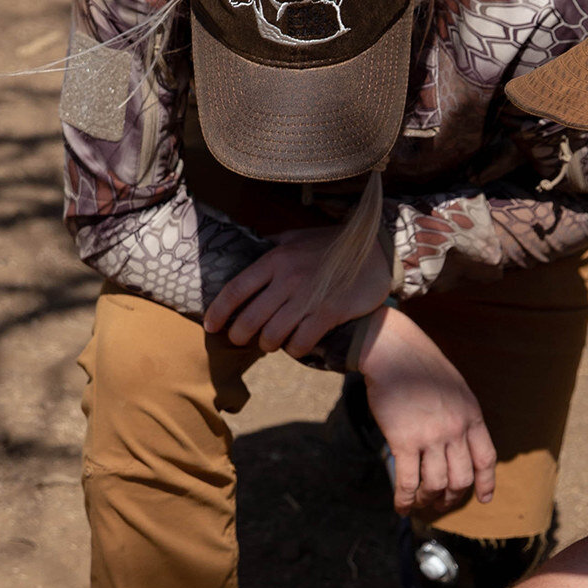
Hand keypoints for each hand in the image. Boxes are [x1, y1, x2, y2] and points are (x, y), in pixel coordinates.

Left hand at [202, 227, 388, 357]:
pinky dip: (295, 350)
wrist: (377, 250)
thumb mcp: (299, 237)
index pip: (236, 288)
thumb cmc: (334, 245)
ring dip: (267, 344)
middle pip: (250, 317)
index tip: (209, 325)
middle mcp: (288, 278)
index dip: (219, 311)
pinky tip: (296, 348)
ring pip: (273, 334)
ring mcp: (309, 297)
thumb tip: (252, 249)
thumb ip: (275, 246)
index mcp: (276, 258)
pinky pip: (301, 342)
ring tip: (270, 344)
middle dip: (240, 334)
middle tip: (239, 339)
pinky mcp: (330, 312)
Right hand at [359, 307, 495, 515]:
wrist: (394, 352)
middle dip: (451, 498)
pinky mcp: (403, 441)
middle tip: (441, 504)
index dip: (486, 483)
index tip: (483, 499)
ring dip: (428, 500)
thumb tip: (459, 441)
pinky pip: (407, 481)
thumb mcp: (456, 389)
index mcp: (472, 416)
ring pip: (436, 484)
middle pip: (461, 478)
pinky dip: (405, 499)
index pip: (486, 459)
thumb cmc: (421, 366)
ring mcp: (430, 437)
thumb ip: (461, 415)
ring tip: (420, 504)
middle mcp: (455, 430)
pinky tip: (401, 507)